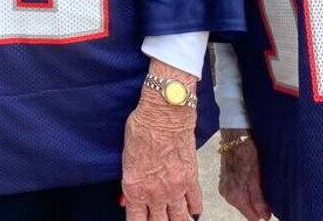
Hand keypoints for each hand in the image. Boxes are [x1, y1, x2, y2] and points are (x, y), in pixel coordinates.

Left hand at [122, 62, 201, 220]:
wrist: (165, 113)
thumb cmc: (141, 128)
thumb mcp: (127, 157)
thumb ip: (131, 180)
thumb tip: (129, 196)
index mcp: (135, 189)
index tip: (141, 220)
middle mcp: (155, 194)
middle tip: (159, 218)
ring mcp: (175, 189)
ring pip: (179, 220)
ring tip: (176, 219)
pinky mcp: (191, 180)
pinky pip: (195, 204)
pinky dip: (193, 209)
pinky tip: (191, 210)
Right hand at [218, 130, 269, 220]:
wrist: (234, 135)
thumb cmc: (245, 153)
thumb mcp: (255, 177)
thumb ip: (259, 199)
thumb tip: (265, 217)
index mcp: (234, 195)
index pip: (251, 217)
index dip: (263, 214)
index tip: (271, 206)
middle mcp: (227, 195)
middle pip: (247, 210)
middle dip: (258, 205)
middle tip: (267, 191)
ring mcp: (224, 188)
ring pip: (243, 201)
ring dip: (252, 197)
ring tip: (259, 183)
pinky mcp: (225, 181)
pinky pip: (238, 193)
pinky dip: (246, 189)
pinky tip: (252, 180)